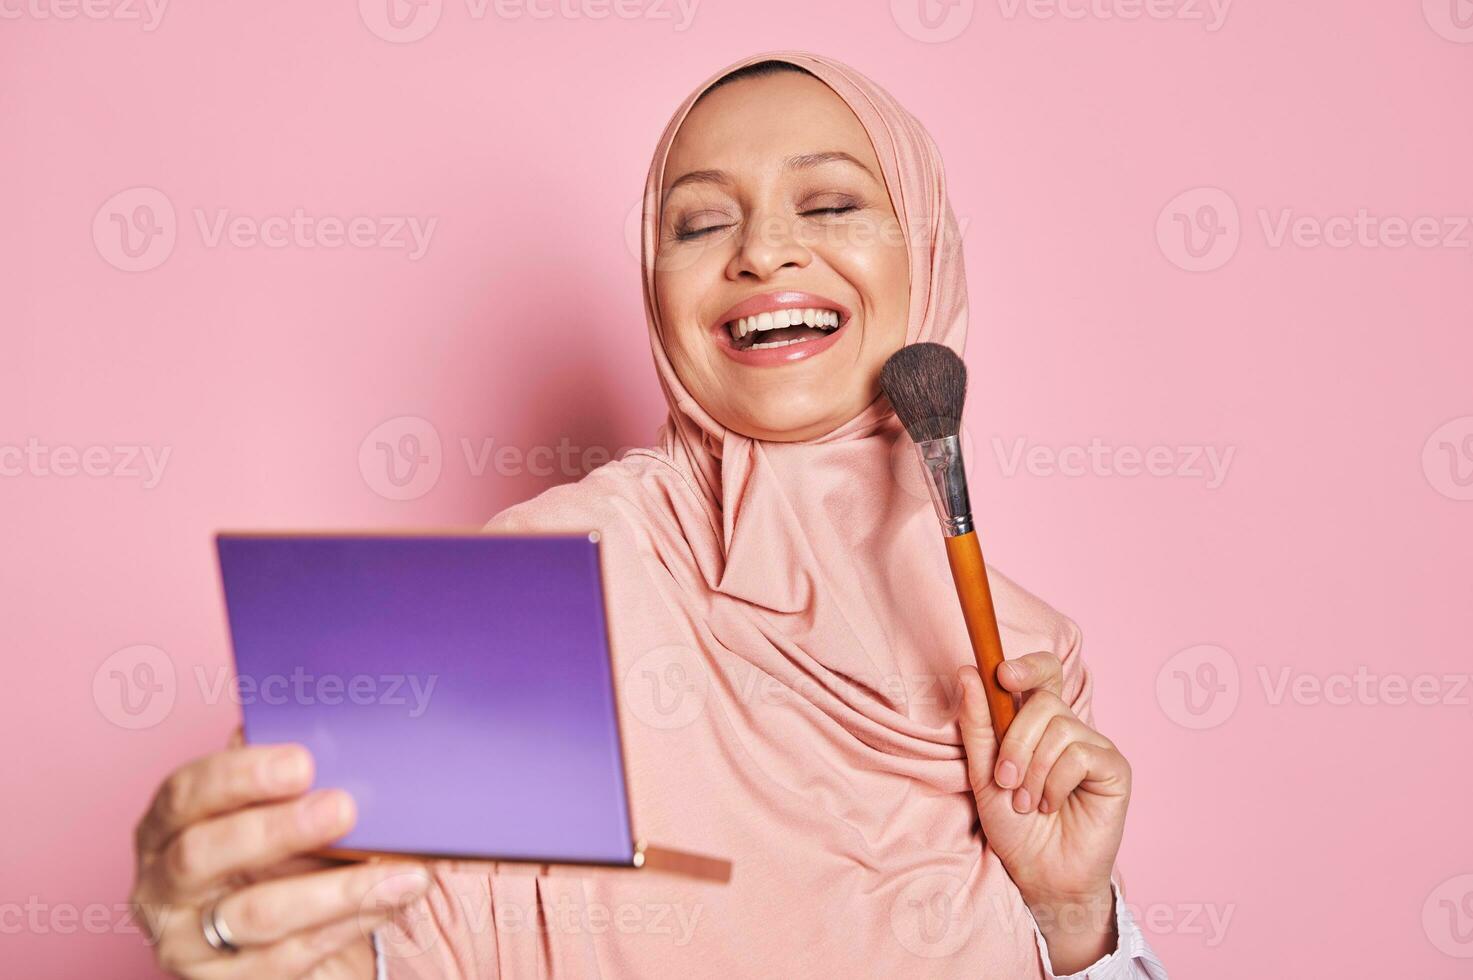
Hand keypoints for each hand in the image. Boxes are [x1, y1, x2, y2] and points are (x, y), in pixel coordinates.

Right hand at [129, 737, 429, 977]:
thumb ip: (282, 776)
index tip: (302, 762)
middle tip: (345, 808)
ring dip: (336, 889)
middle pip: (204, 853)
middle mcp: (161, 884)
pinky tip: (391, 900)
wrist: (266, 936)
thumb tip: (331, 722)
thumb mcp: (264, 810)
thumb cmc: (268, 853)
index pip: (186, 792)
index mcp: (165, 825)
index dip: (240, 775)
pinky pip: (291, 956)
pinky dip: (348, 924)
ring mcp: (187, 940)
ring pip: (257, 914)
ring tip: (399, 871)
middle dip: (279, 829)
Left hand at [956, 653, 1131, 973]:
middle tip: (1004, 780)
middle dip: (1016, 742)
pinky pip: (1080, 755)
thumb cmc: (1011, 824)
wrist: (1037, 873)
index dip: (1027, 666)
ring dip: (1033, 771)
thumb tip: (968, 670)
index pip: (1042, 674)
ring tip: (1026, 803)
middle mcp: (1068, 727)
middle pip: (1044, 702)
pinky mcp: (1114, 769)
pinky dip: (1056, 783)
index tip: (1001, 674)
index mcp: (1037, 722)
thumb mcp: (982, 770)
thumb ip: (977, 723)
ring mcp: (1093, 746)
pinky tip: (1052, 805)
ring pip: (1060, 729)